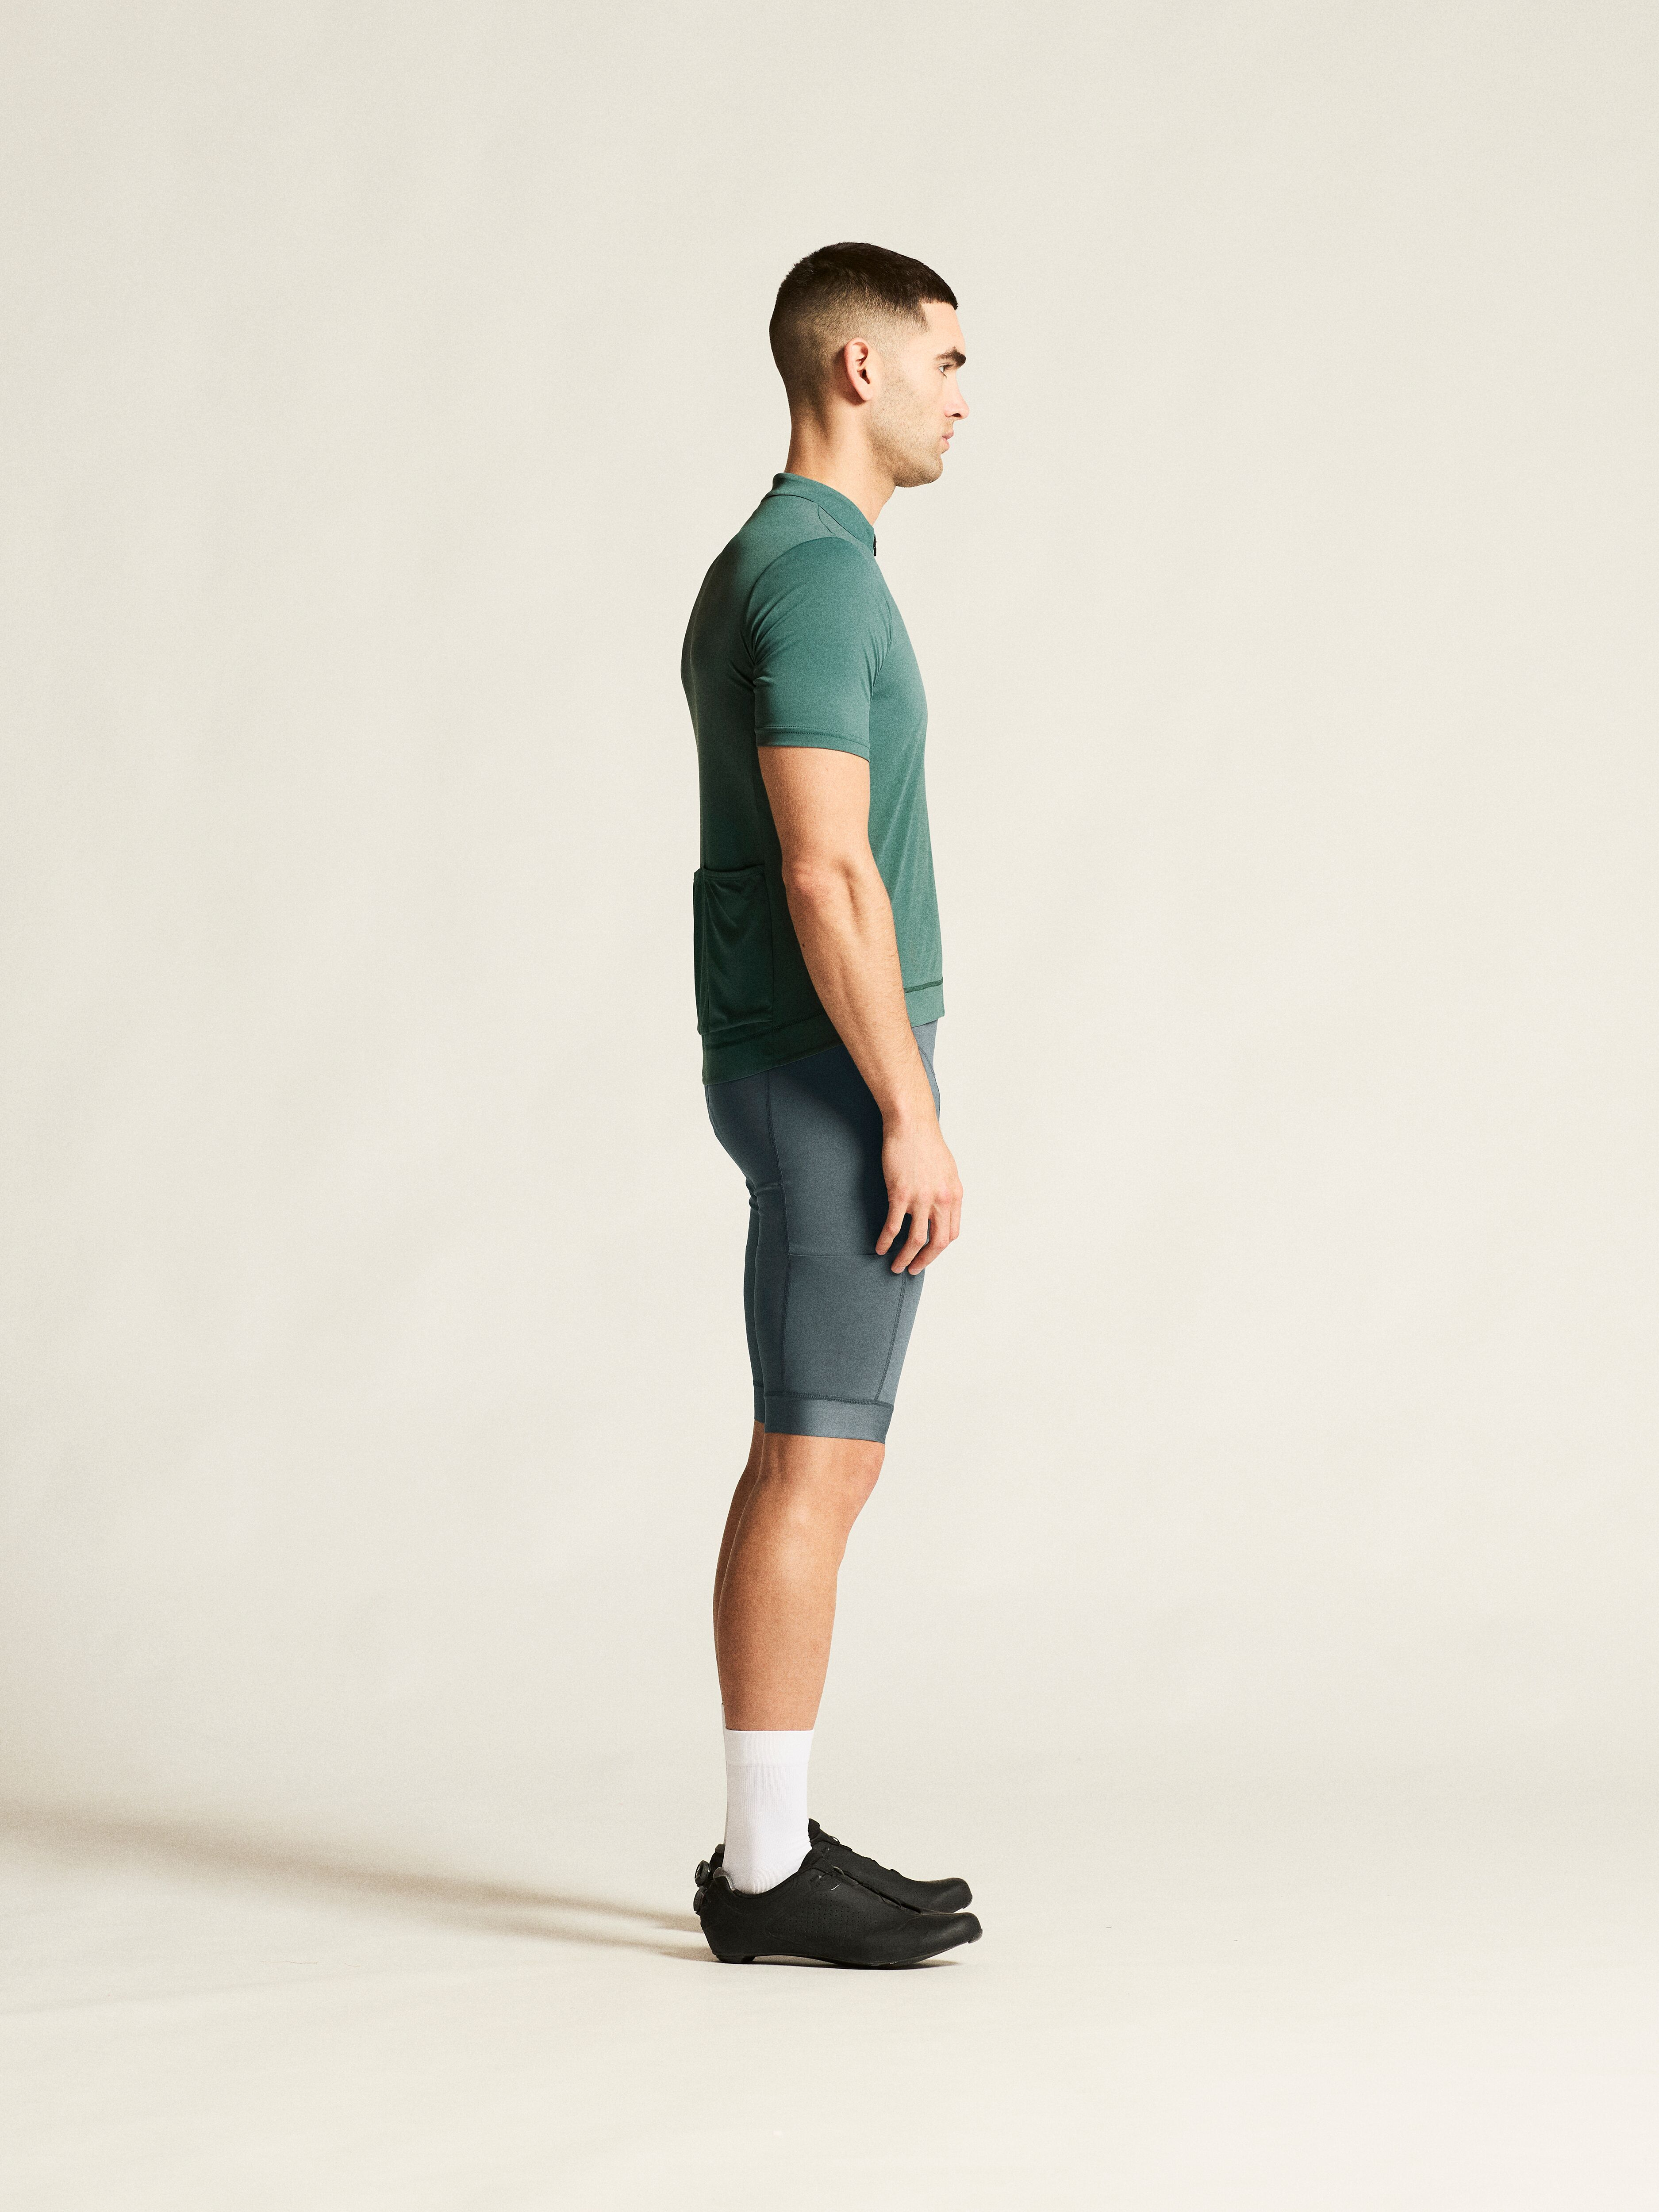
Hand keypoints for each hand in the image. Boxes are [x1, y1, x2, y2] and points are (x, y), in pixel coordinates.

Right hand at [876, 1115, 962, 1273]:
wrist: (911, 1123)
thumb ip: (945, 1192)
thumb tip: (940, 1209)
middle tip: (913, 1270)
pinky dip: (885, 1241)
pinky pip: (893, 1227)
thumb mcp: (947, 1170)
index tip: (928, 1255)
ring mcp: (921, 1198)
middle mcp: (942, 1200)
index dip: (938, 1249)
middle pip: (937, 1243)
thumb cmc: (925, 1142)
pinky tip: (879, 1248)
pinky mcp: (900, 1194)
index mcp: (955, 1195)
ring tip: (895, 1266)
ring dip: (905, 1258)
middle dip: (925, 1261)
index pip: (951, 1233)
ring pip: (915, 1240)